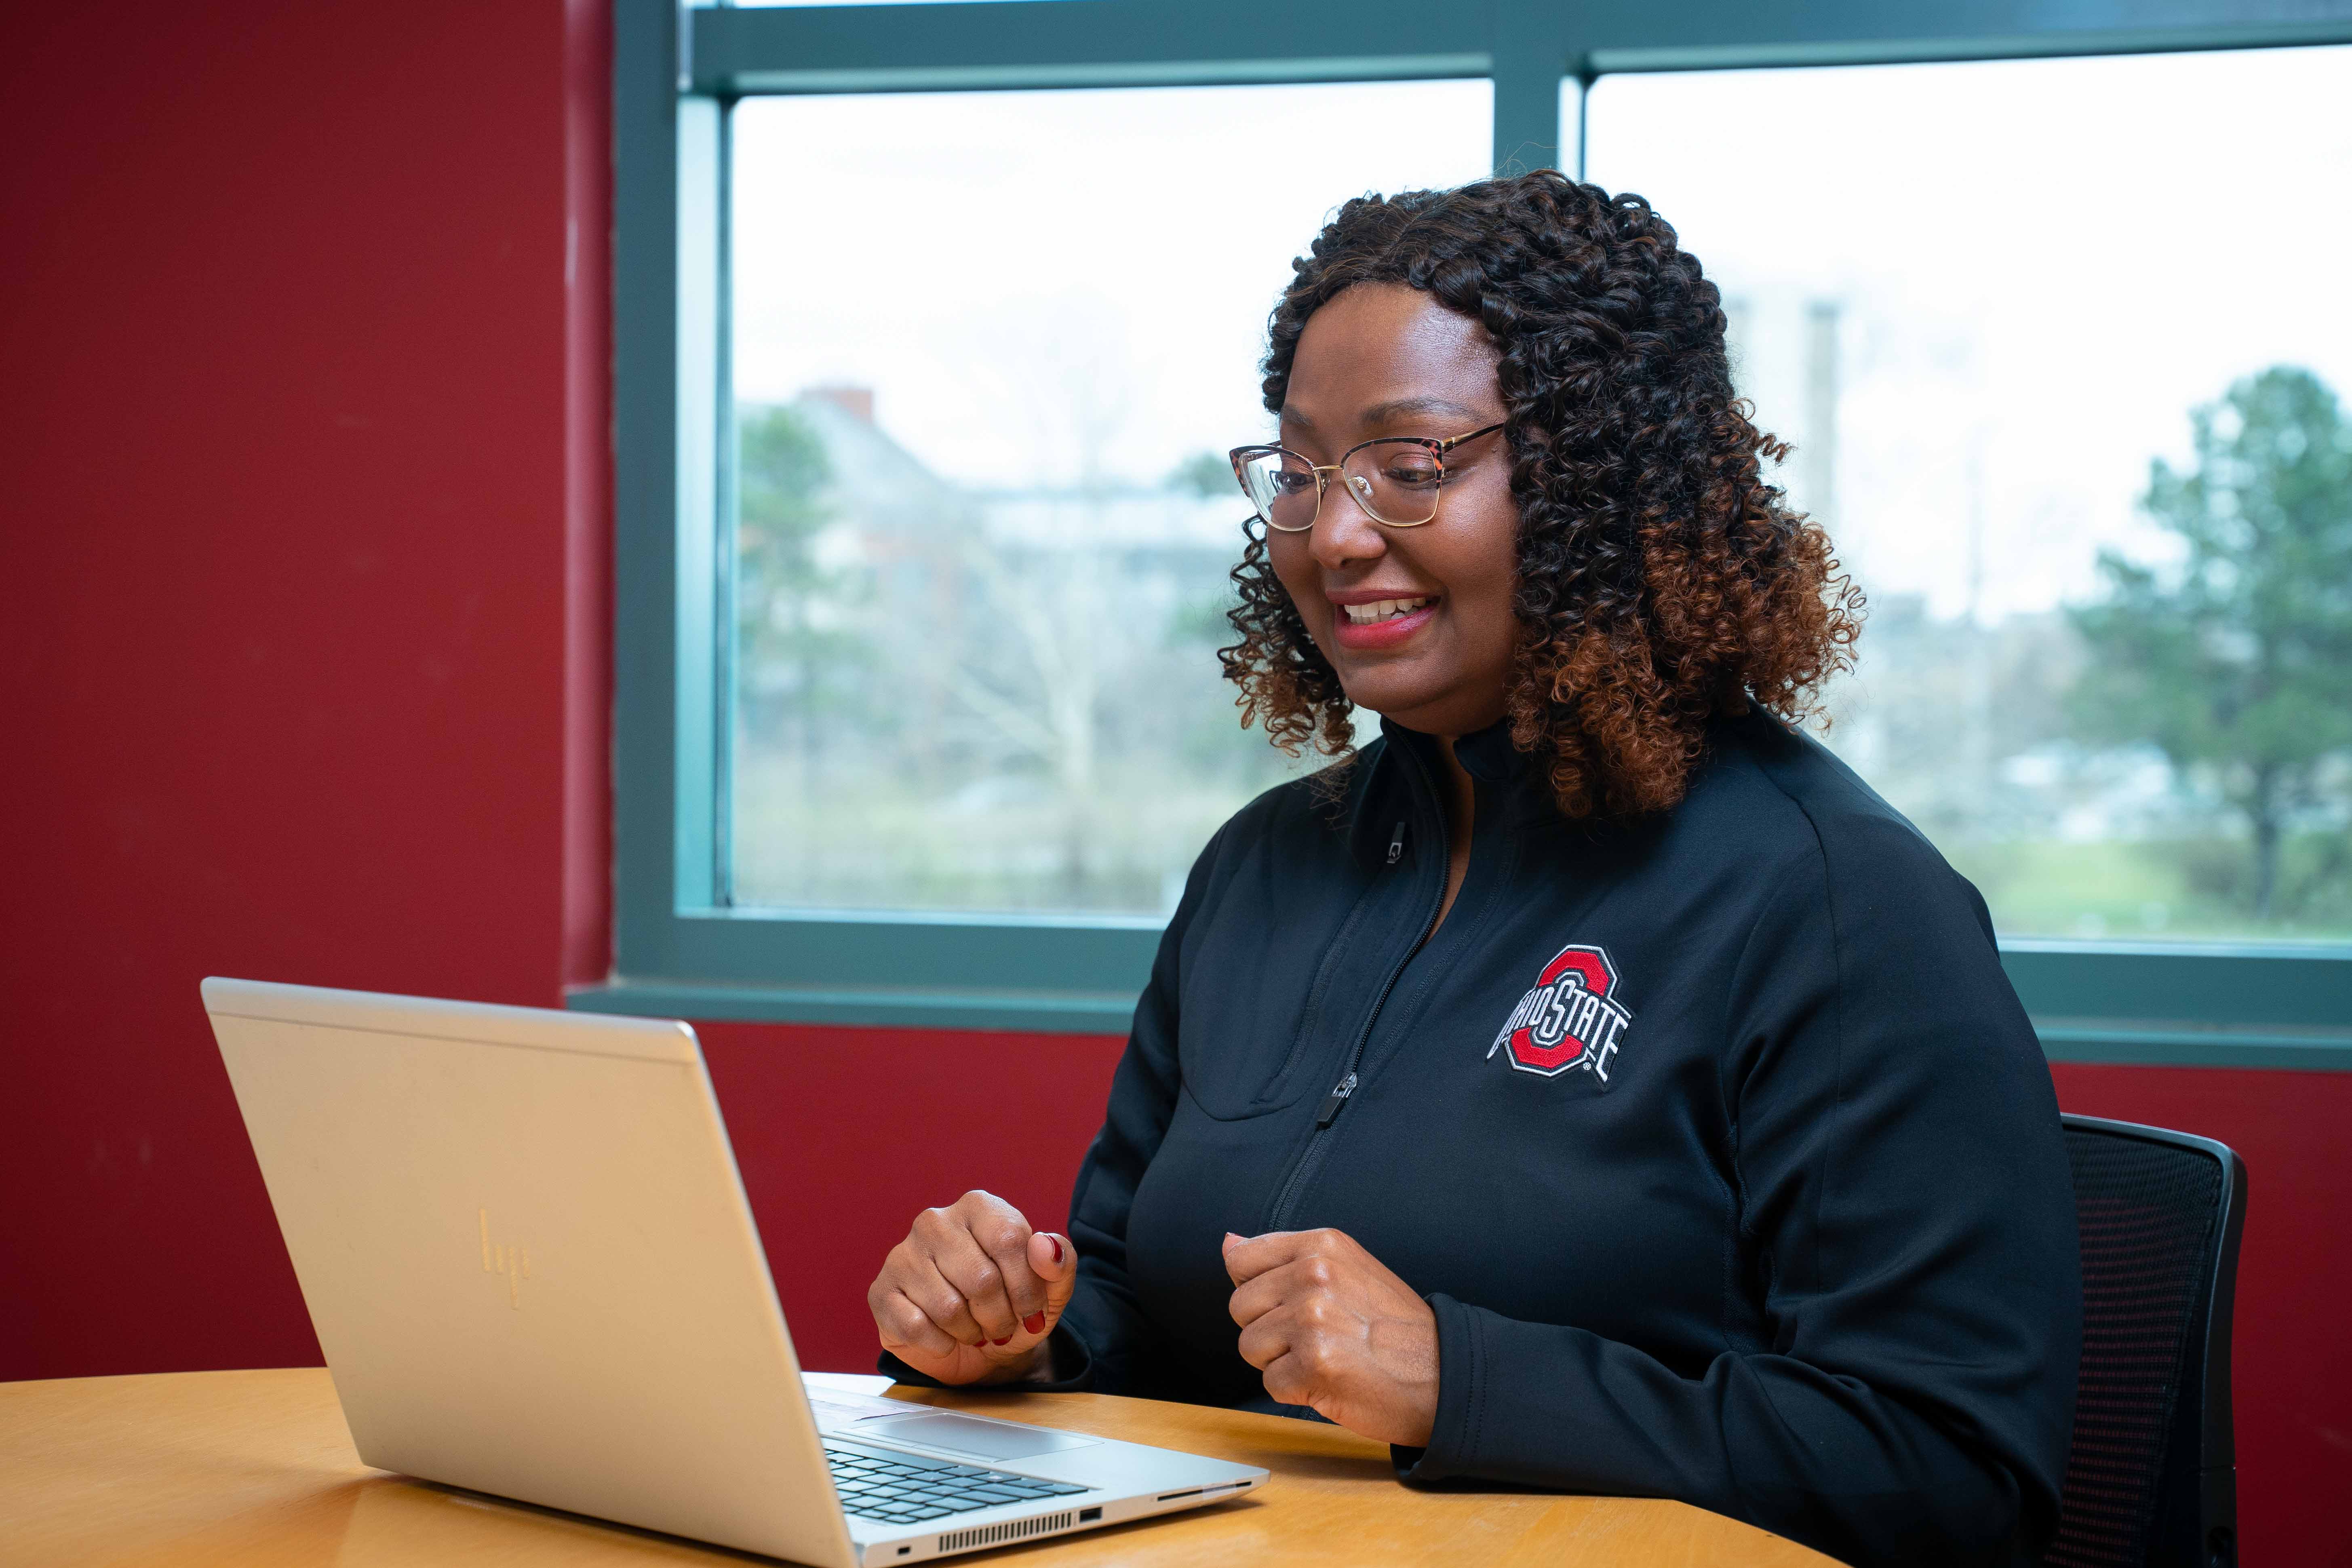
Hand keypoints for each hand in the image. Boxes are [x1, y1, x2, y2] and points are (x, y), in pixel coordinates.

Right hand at [869, 1191, 1075, 1385]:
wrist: (980, 1348)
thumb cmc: (1013, 1306)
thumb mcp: (1050, 1289)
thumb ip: (1060, 1262)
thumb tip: (1045, 1245)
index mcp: (978, 1207)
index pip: (1008, 1240)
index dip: (1026, 1288)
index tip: (1032, 1310)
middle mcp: (935, 1221)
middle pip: (980, 1279)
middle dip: (1000, 1317)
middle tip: (1000, 1326)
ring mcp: (902, 1255)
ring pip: (948, 1307)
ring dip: (971, 1332)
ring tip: (974, 1329)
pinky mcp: (881, 1292)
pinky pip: (915, 1326)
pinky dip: (941, 1343)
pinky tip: (945, 1337)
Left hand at [1224, 1228, 1438, 1446]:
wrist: (1443, 1376)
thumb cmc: (1394, 1327)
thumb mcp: (1345, 1268)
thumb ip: (1284, 1256)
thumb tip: (1227, 1243)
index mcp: (1321, 1244)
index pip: (1241, 1261)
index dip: (1257, 1291)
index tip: (1290, 1304)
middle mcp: (1314, 1273)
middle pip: (1240, 1307)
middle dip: (1269, 1329)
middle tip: (1316, 1337)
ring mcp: (1312, 1318)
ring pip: (1250, 1346)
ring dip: (1280, 1362)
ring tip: (1326, 1356)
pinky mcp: (1313, 1363)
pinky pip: (1270, 1383)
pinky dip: (1295, 1390)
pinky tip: (1330, 1380)